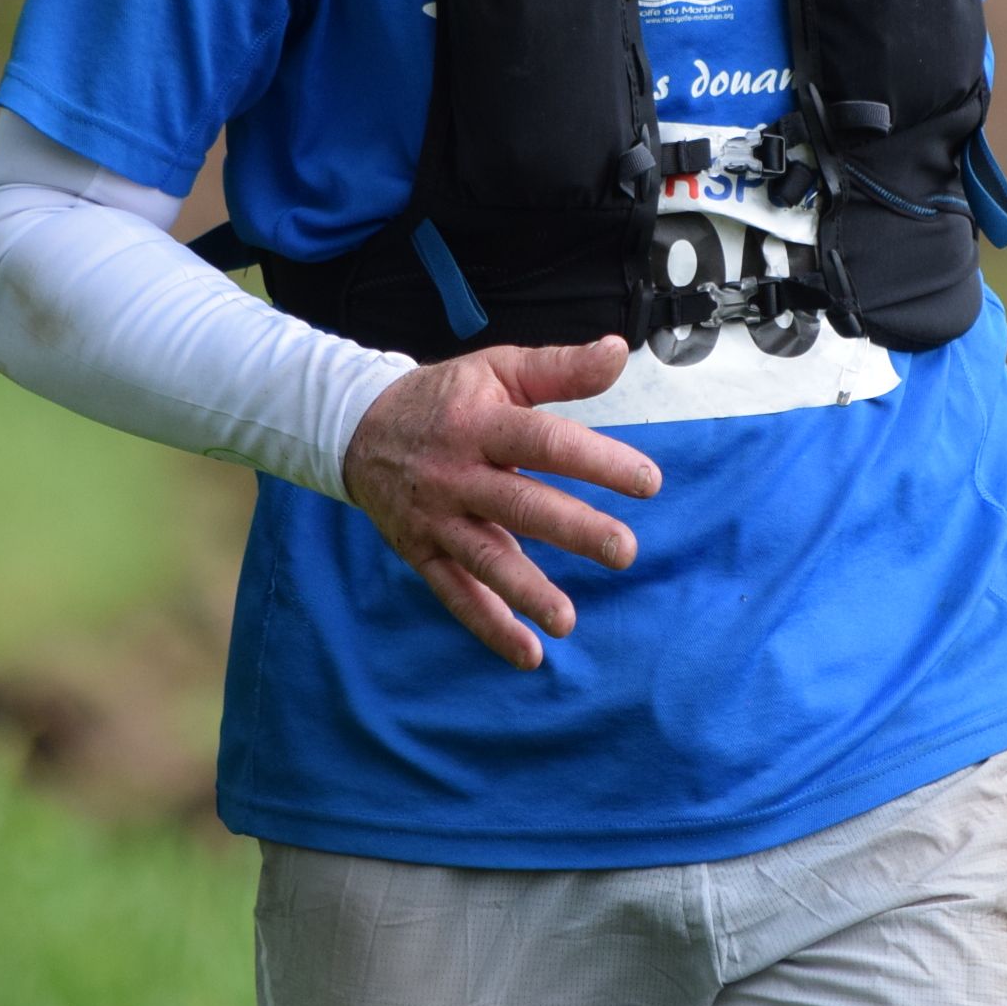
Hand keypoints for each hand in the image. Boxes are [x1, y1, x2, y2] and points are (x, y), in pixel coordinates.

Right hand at [339, 335, 660, 669]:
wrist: (358, 429)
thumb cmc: (447, 398)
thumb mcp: (499, 369)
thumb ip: (561, 367)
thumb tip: (619, 351)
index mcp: (482, 424)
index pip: (545, 442)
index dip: (597, 461)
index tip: (648, 481)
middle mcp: (457, 474)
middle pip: (520, 505)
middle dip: (573, 530)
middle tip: (624, 550)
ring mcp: (438, 519)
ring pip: (485, 559)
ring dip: (526, 592)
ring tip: (567, 620)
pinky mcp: (422, 553)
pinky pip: (456, 595)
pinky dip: (490, 626)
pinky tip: (528, 654)